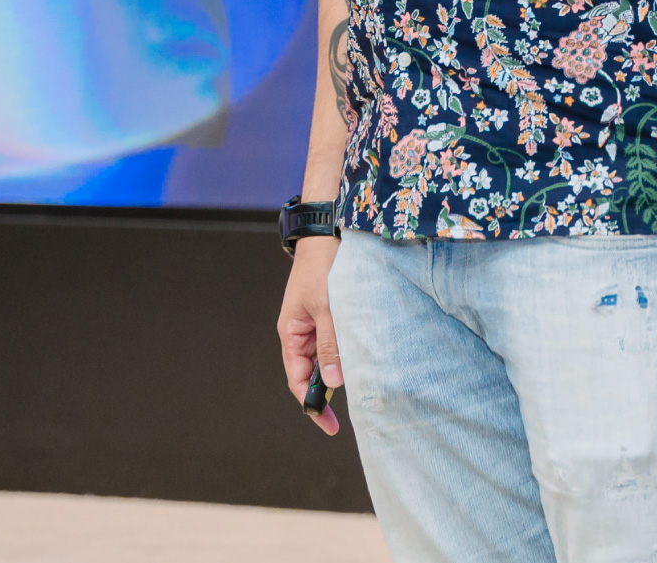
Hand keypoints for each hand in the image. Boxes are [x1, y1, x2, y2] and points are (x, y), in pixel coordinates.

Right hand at [277, 236, 342, 435]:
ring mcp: (318, 324)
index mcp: (292, 333)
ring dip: (342, 371)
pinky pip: (338, 342)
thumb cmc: (321, 265)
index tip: (328, 424)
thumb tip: (334, 382)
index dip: (311, 404)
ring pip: (328, 358)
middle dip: (329, 392)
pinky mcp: (333, 315)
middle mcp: (303, 332)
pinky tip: (364, 358)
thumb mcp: (326, 307)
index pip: (298, 379)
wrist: (329, 233)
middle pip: (313, 373)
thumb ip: (330, 344)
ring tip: (362, 383)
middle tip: (352, 410)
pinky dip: (349, 353)